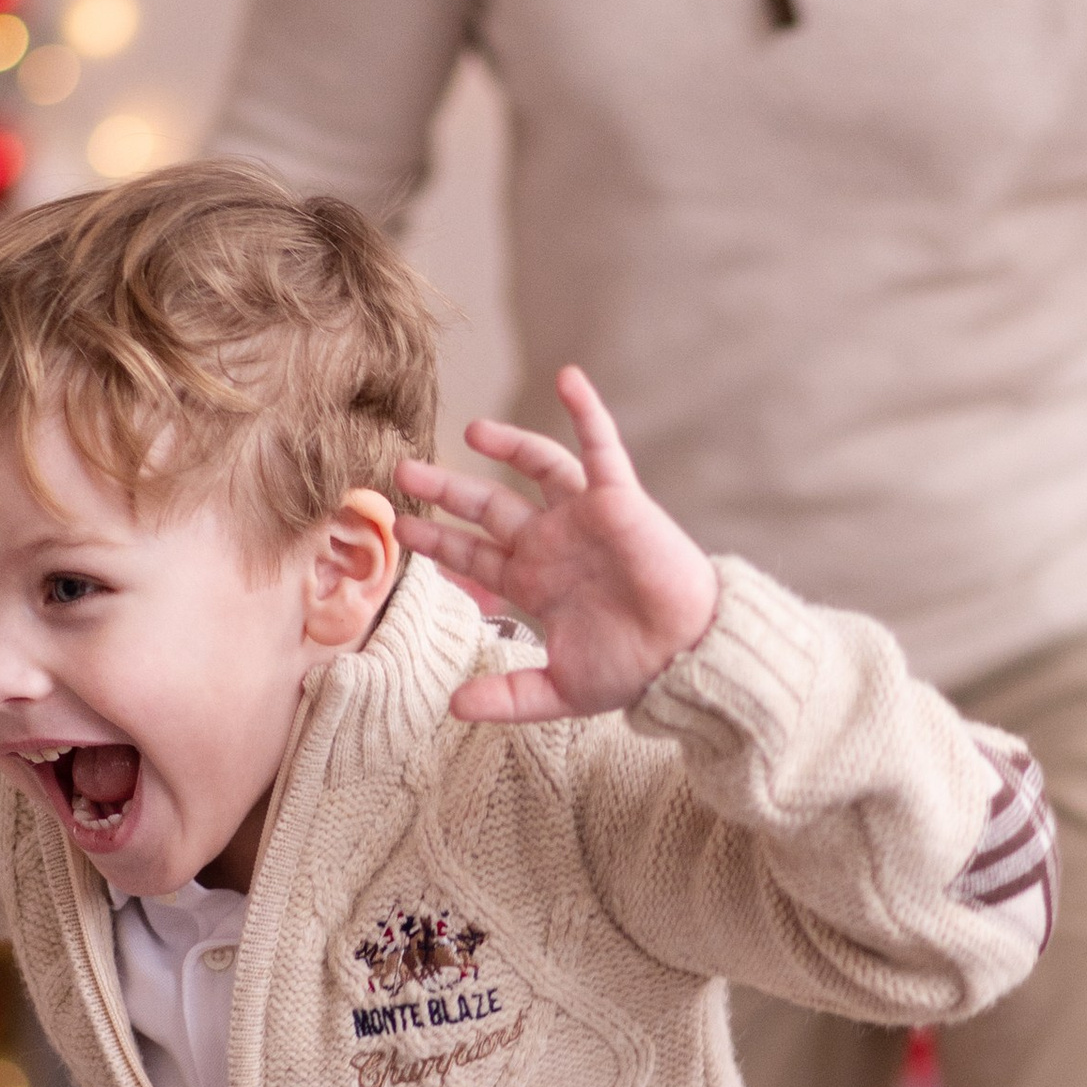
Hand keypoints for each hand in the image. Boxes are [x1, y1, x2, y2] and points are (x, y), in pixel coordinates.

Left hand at [395, 365, 719, 726]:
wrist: (687, 656)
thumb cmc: (632, 671)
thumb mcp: (559, 690)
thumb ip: (508, 696)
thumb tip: (452, 708)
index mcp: (534, 582)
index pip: (473, 554)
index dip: (437, 540)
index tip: (399, 526)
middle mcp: (552, 542)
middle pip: (488, 506)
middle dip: (446, 490)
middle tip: (402, 470)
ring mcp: (583, 517)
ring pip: (536, 467)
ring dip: (506, 443)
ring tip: (471, 429)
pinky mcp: (619, 499)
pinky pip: (600, 447)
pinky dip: (587, 412)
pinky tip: (569, 378)